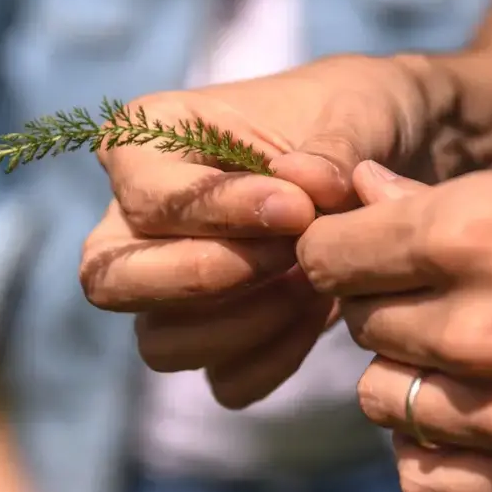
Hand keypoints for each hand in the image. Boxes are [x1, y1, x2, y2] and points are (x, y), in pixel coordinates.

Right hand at [81, 56, 452, 406]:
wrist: (380, 158)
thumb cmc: (347, 117)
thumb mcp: (349, 112)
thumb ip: (328, 151)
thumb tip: (307, 191)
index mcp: (146, 139)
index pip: (147, 198)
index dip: (217, 212)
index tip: (298, 209)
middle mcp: (135, 219)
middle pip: (111, 281)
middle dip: (203, 279)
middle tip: (291, 254)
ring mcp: (166, 285)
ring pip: (159, 344)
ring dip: (243, 325)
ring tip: (315, 284)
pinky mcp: (212, 335)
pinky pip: (222, 380)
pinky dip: (274, 360)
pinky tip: (319, 314)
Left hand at [296, 161, 491, 491]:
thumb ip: (435, 196)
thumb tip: (355, 186)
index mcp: (472, 236)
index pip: (326, 255)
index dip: (330, 248)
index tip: (348, 248)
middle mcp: (475, 327)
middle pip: (354, 321)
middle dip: (376, 303)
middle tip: (426, 293)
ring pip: (377, 396)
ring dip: (399, 374)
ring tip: (451, 353)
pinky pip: (419, 474)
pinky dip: (427, 448)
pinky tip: (464, 416)